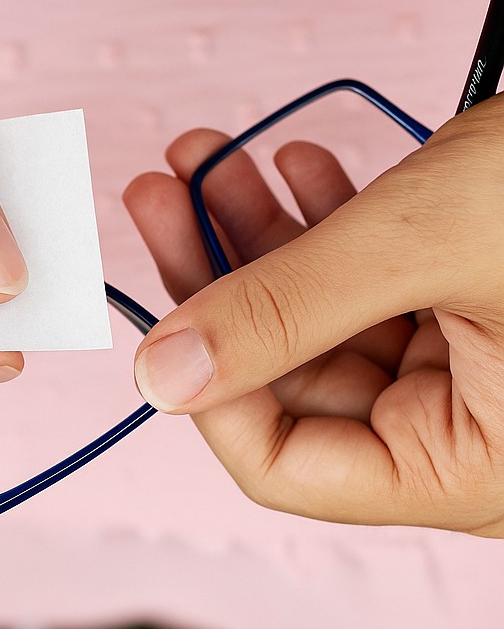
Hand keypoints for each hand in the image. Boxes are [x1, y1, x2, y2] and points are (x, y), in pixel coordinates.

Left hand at [124, 101, 503, 535]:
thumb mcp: (424, 242)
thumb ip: (283, 312)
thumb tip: (157, 380)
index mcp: (467, 468)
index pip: (289, 468)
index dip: (211, 395)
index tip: (157, 314)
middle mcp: (465, 433)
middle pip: (290, 375)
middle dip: (217, 275)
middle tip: (160, 194)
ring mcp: (470, 370)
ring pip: (320, 318)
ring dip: (259, 234)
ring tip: (202, 160)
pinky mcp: (474, 309)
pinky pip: (371, 282)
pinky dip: (325, 224)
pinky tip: (291, 165)